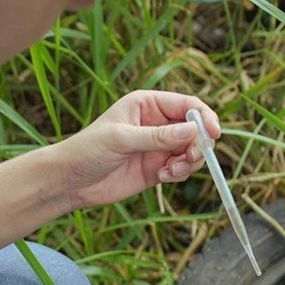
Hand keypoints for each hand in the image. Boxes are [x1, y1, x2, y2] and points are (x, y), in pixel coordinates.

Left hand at [49, 90, 220, 209]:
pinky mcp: (159, 168)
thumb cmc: (89, 149)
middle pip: (195, 130)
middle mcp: (157, 123)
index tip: (214, 134)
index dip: (204, 117)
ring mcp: (159, 146)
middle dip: (198, 145)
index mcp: (148, 104)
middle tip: (189, 159)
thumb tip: (192, 131)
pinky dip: (180, 174)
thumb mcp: (122, 139)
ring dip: (190, 162)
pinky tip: (163, 178)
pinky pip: (182, 168)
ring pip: (192, 151)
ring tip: (171, 172)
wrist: (71, 181)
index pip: (186, 105)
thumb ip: (157, 136)